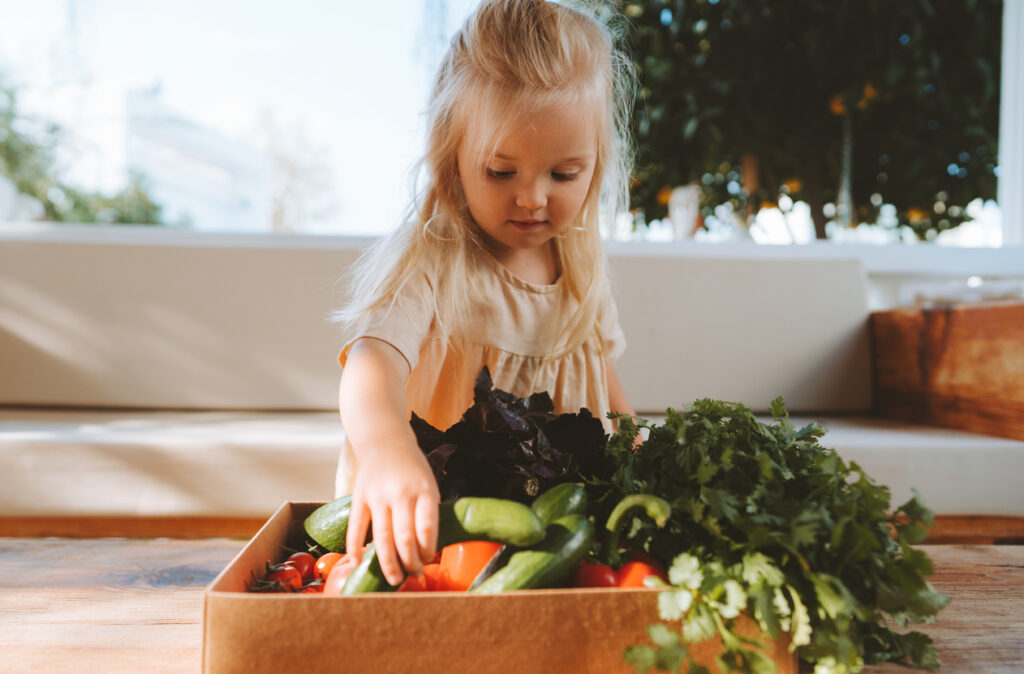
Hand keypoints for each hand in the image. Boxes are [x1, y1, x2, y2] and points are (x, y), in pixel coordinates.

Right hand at [344, 443, 439, 586]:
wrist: (385, 442)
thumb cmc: (412, 469)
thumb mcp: (428, 485)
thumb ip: (427, 513)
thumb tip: (425, 551)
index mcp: (423, 490)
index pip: (426, 528)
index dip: (427, 550)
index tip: (427, 561)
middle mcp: (401, 493)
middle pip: (405, 538)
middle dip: (410, 563)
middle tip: (413, 575)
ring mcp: (378, 496)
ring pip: (382, 537)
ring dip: (388, 563)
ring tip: (394, 579)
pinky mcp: (359, 497)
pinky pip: (356, 527)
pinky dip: (355, 548)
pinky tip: (358, 563)